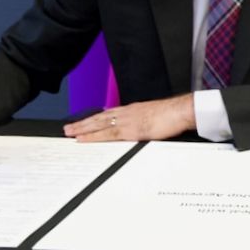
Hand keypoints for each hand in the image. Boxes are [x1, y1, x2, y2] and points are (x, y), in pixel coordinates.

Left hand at [63, 95, 194, 142]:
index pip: (108, 115)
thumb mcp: (155, 117)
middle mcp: (126, 113)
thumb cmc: (173, 114)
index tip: (84, 123)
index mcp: (133, 110)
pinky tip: (83, 139)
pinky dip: (93, 136)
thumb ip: (145, 122)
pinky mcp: (130, 130)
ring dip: (82, 129)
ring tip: (69, 133)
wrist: (181, 110)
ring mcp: (127, 121)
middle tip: (68, 128)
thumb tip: (142, 128)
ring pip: (99, 125)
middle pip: (99, 118)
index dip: (95, 119)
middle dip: (83, 123)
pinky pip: (106, 134)